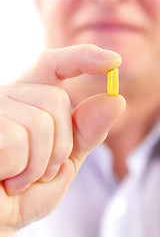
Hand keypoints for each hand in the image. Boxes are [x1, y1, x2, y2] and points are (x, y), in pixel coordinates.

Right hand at [0, 44, 125, 235]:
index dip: (83, 58)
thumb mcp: (65, 160)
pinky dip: (22, 171)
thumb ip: (87, 132)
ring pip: (40, 123)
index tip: (112, 61)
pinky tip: (7, 179)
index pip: (54, 65)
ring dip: (40, 164)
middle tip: (42, 169)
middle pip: (56, 101)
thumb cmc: (28, 189)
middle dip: (61, 145)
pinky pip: (17, 141)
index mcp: (30, 102)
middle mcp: (9, 97)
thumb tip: (115, 100)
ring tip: (22, 177)